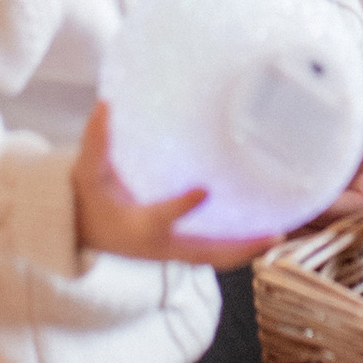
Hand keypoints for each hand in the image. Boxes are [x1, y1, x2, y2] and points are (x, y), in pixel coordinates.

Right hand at [70, 102, 267, 270]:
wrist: (84, 232)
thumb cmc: (90, 200)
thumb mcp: (87, 172)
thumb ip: (97, 141)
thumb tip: (105, 104)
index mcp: (138, 225)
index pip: (162, 217)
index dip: (182, 207)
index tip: (204, 189)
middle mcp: (160, 245)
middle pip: (206, 254)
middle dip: (240, 247)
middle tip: (273, 235)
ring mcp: (173, 252)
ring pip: (215, 258)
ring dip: (246, 250)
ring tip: (278, 235)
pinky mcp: (180, 251)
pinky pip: (213, 253)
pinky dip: (237, 246)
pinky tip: (261, 230)